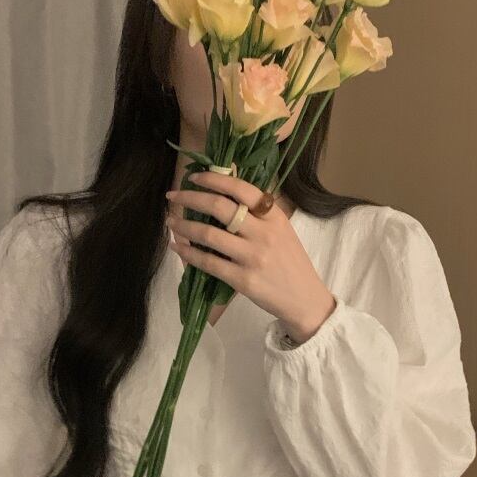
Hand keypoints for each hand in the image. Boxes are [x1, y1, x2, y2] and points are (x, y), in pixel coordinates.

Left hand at [165, 170, 336, 342]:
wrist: (305, 299)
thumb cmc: (290, 262)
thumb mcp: (282, 230)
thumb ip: (258, 213)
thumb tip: (222, 194)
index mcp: (274, 216)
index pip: (240, 188)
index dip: (213, 179)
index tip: (193, 177)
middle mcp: (264, 233)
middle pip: (219, 207)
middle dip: (190, 198)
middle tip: (172, 196)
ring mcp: (252, 257)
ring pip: (208, 234)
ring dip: (183, 226)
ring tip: (171, 222)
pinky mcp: (242, 280)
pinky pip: (208, 262)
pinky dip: (188, 253)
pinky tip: (178, 247)